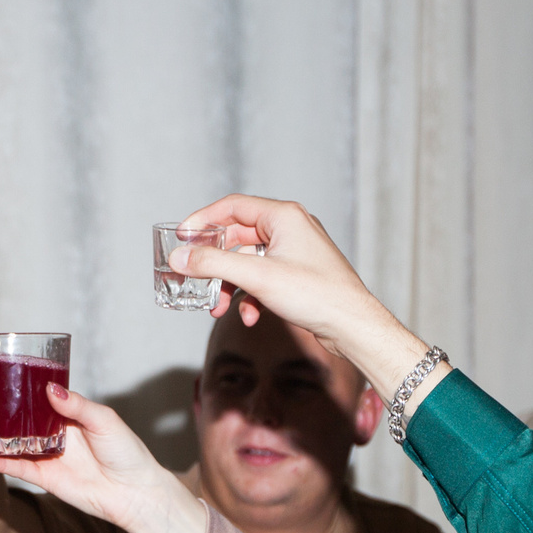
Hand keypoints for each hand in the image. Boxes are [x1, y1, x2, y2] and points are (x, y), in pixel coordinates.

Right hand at [0, 386, 211, 532]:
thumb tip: (49, 389)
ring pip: (9, 444)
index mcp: (66, 413)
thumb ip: (76, 405)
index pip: (34, 397)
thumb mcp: (104, 420)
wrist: (135, 493)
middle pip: (14, 420)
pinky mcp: (44, 477)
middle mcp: (52, 432)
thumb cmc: (128, 452)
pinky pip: (15, 468)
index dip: (13, 388)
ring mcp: (46, 455)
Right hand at [165, 196, 375, 346]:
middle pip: (238, 237)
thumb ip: (213, 264)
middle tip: (193, 276)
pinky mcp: (298, 274)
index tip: (182, 238)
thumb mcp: (257, 277)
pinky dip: (251, 296)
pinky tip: (250, 316)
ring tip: (218, 308)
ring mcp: (295, 252)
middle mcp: (290, 228)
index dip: (203, 220)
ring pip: (249, 262)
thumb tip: (180, 257)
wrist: (353, 325)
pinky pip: (264, 278)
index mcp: (284, 216)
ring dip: (231, 285)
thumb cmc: (316, 294)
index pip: (232, 206)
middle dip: (215, 263)